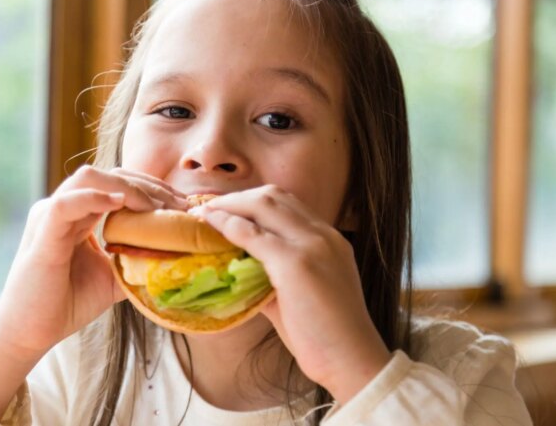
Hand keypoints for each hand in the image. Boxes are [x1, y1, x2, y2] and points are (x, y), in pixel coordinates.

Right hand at [0, 166, 188, 359]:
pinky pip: (65, 204)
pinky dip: (93, 198)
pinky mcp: (42, 235)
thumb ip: (137, 261)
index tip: (183, 205)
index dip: (152, 188)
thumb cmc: (67, 303)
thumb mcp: (113, 277)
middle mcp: (63, 207)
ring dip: (127, 187)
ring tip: (155, 207)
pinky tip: (119, 202)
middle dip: (148, 185)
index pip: (118, 183)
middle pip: (108, 174)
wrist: (30, 333)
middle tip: (179, 205)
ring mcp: (49, 217)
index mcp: (79, 213)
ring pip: (88, 178)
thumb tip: (176, 257)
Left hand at [190, 185, 391, 403]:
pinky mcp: (295, 263)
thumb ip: (273, 276)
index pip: (287, 204)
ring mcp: (311, 245)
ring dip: (229, 205)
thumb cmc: (326, 336)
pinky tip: (211, 226)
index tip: (227, 209)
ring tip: (204, 213)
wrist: (351, 360)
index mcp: (329, 239)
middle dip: (237, 197)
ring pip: (262, 205)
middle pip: (274, 196)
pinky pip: (252, 234)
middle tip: (210, 208)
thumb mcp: (302, 294)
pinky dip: (228, 225)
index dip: (253, 201)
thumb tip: (239, 271)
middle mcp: (322, 234)